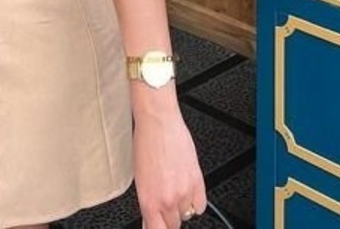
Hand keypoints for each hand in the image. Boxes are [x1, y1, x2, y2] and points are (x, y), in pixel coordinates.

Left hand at [132, 107, 206, 227]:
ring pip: (186, 215)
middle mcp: (167, 200)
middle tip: (164, 205)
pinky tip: (188, 192)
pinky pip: (200, 205)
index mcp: (149, 201)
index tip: (157, 226)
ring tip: (175, 190)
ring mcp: (184, 192)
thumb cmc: (145, 144)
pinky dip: (195, 202)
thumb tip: (150, 218)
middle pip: (173, 225)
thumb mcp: (139, 178)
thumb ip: (148, 203)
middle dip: (168, 217)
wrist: (158, 122)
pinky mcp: (197, 181)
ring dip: (181, 207)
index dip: (157, 228)